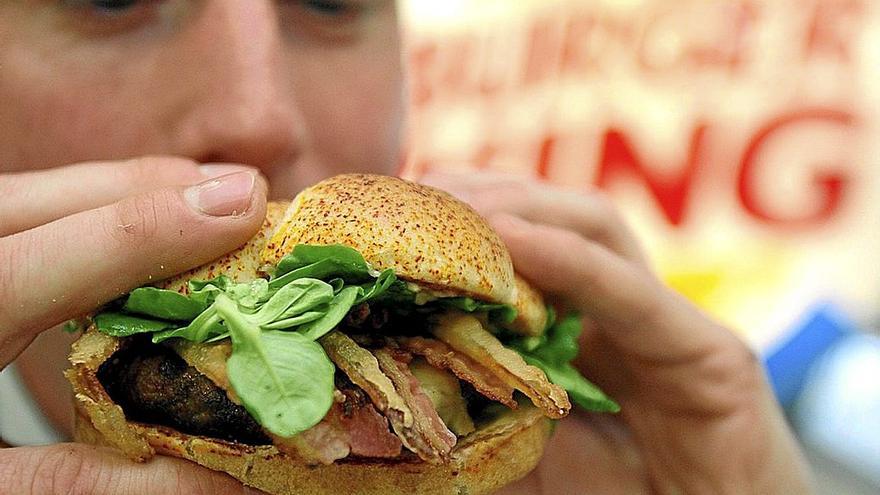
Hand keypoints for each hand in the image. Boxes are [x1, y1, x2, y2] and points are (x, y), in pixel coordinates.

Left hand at [0, 157, 267, 493]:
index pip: (42, 257)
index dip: (152, 226)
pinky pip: (28, 212)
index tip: (245, 201)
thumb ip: (94, 485)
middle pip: (40, 197)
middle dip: (154, 186)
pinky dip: (96, 211)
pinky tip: (145, 225)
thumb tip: (229, 480)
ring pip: (35, 191)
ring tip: (214, 201)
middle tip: (249, 195)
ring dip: (132, 191)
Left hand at [420, 171, 813, 494]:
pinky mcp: (710, 352)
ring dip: (519, 204)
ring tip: (452, 206)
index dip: (466, 211)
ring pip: (595, 225)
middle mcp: (627, 304)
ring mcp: (671, 320)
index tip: (400, 206)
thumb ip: (480, 414)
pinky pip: (629, 291)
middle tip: (416, 190)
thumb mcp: (527, 451)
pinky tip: (508, 237)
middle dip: (485, 192)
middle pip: (557, 213)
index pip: (528, 236)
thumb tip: (399, 386)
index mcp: (587, 319)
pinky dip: (566, 257)